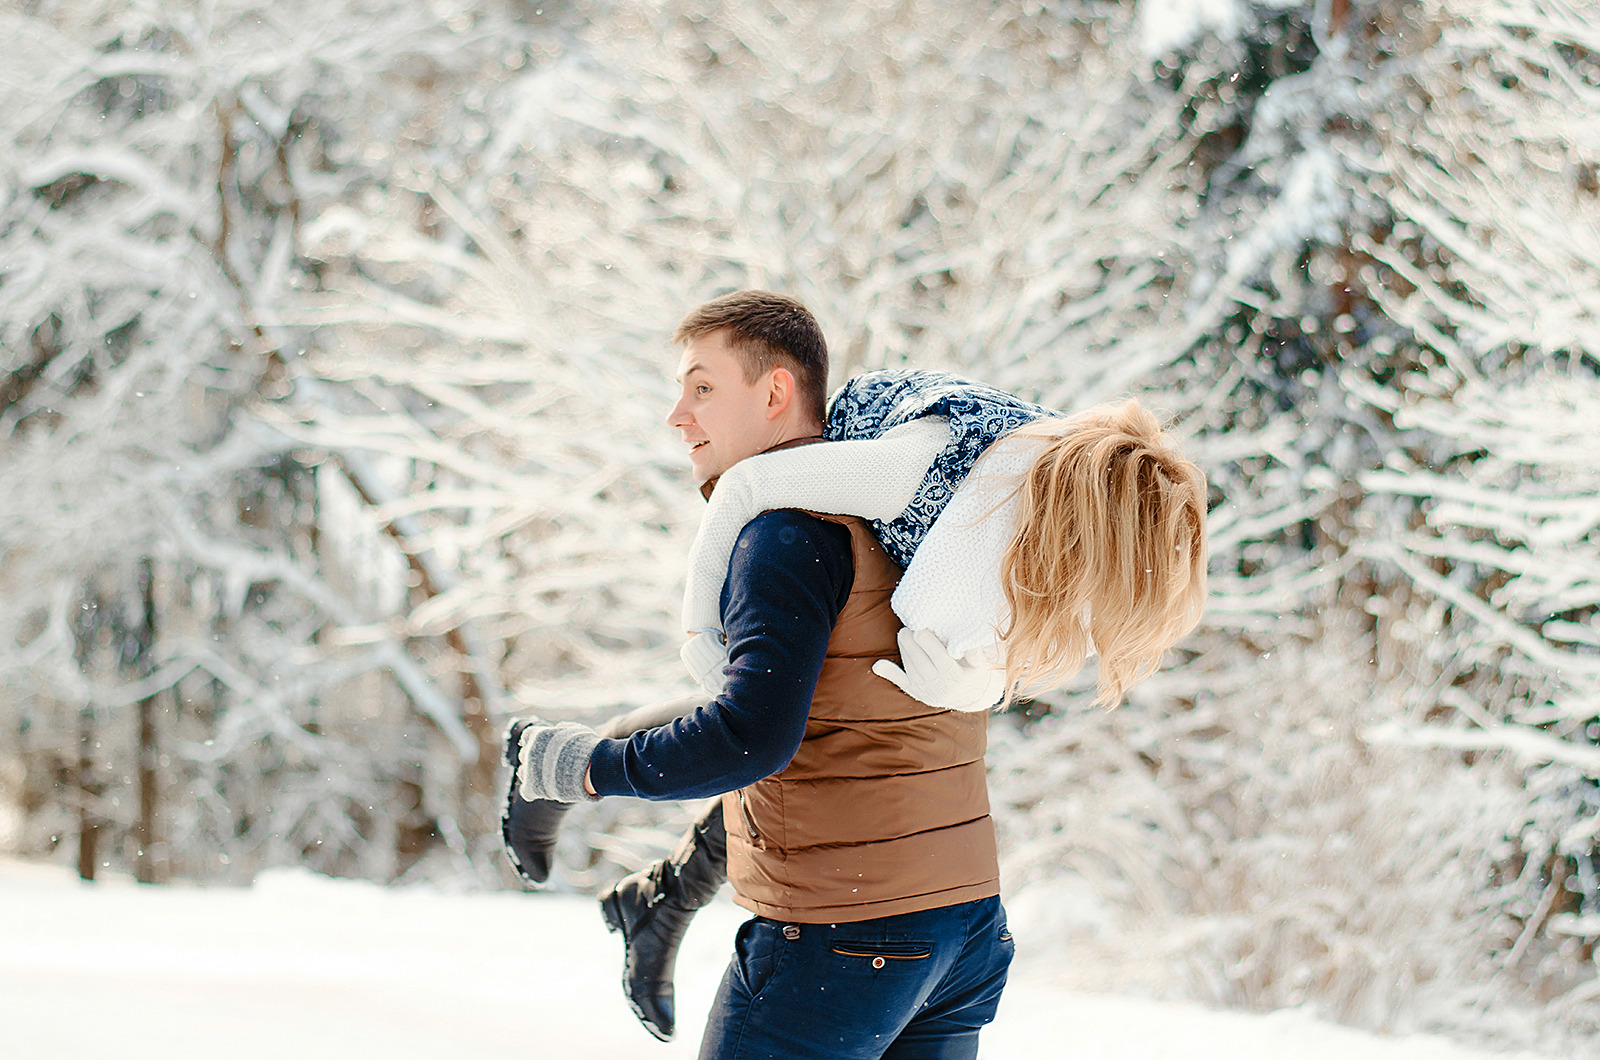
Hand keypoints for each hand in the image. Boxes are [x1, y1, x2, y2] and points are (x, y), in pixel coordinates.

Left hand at [517, 720, 602, 802]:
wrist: (592, 768)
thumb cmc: (588, 748)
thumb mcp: (577, 730)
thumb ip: (565, 727)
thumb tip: (559, 726)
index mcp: (538, 735)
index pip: (527, 736)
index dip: (535, 741)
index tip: (542, 746)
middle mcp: (530, 751)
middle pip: (525, 754)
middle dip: (535, 758)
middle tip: (549, 764)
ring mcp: (529, 770)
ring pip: (523, 772)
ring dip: (532, 774)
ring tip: (547, 778)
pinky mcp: (531, 788)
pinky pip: (525, 790)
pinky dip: (533, 791)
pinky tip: (544, 790)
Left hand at [872, 627, 1006, 711]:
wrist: (970, 697)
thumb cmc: (975, 673)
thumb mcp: (981, 664)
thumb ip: (975, 653)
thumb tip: (970, 641)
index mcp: (955, 677)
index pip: (939, 659)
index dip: (928, 644)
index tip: (921, 629)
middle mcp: (939, 686)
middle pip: (921, 663)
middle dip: (911, 644)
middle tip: (907, 628)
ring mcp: (926, 691)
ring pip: (911, 669)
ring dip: (904, 650)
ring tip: (903, 633)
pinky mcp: (916, 692)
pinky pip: (901, 683)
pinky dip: (889, 674)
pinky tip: (878, 666)